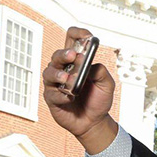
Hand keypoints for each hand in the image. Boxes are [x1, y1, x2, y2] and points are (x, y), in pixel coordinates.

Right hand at [42, 27, 116, 147]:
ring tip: (67, 79)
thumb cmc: (98, 101)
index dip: (78, 34)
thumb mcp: (107, 85)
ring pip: (50, 72)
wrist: (94, 122)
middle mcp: (64, 69)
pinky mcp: (52, 98)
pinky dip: (61, 95)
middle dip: (64, 54)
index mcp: (77, 62)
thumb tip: (90, 65)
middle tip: (73, 56)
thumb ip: (100, 71)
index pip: (72, 41)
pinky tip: (70, 97)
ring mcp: (56, 83)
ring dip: (58, 74)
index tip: (87, 36)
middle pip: (58, 55)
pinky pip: (52, 93)